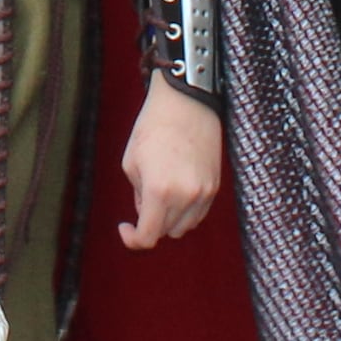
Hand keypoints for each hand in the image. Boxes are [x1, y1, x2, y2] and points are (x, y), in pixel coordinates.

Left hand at [116, 75, 223, 246]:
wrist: (186, 102)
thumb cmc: (153, 126)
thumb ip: (137, 195)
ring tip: (160, 191)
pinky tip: (176, 189)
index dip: (132, 239)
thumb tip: (147, 213)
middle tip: (141, 197)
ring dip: (170, 219)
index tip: (124, 228)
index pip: (148, 236)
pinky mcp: (215, 185)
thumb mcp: (131, 162)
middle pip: (166, 232)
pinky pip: (199, 213)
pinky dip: (186, 210)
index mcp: (158, 191)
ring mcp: (204, 192)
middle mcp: (185, 196)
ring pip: (185, 226)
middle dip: (151, 222)